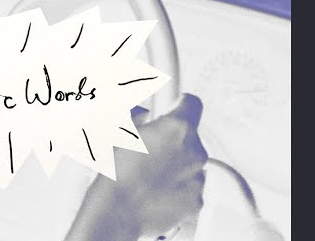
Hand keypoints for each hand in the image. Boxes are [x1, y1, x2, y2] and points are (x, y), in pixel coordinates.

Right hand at [66, 94, 208, 240]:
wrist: (118, 211)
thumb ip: (139, 117)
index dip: (181, 105)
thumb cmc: (117, 171)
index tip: (175, 109)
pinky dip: (178, 188)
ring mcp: (198, 178)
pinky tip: (157, 190)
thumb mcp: (120, 130)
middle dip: (173, 141)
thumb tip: (144, 115)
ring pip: (191, 163)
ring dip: (176, 165)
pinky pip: (190, 187)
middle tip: (150, 150)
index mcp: (177, 128)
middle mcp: (195, 151)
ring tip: (150, 174)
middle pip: (191, 137)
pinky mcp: (196, 200)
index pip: (192, 103)